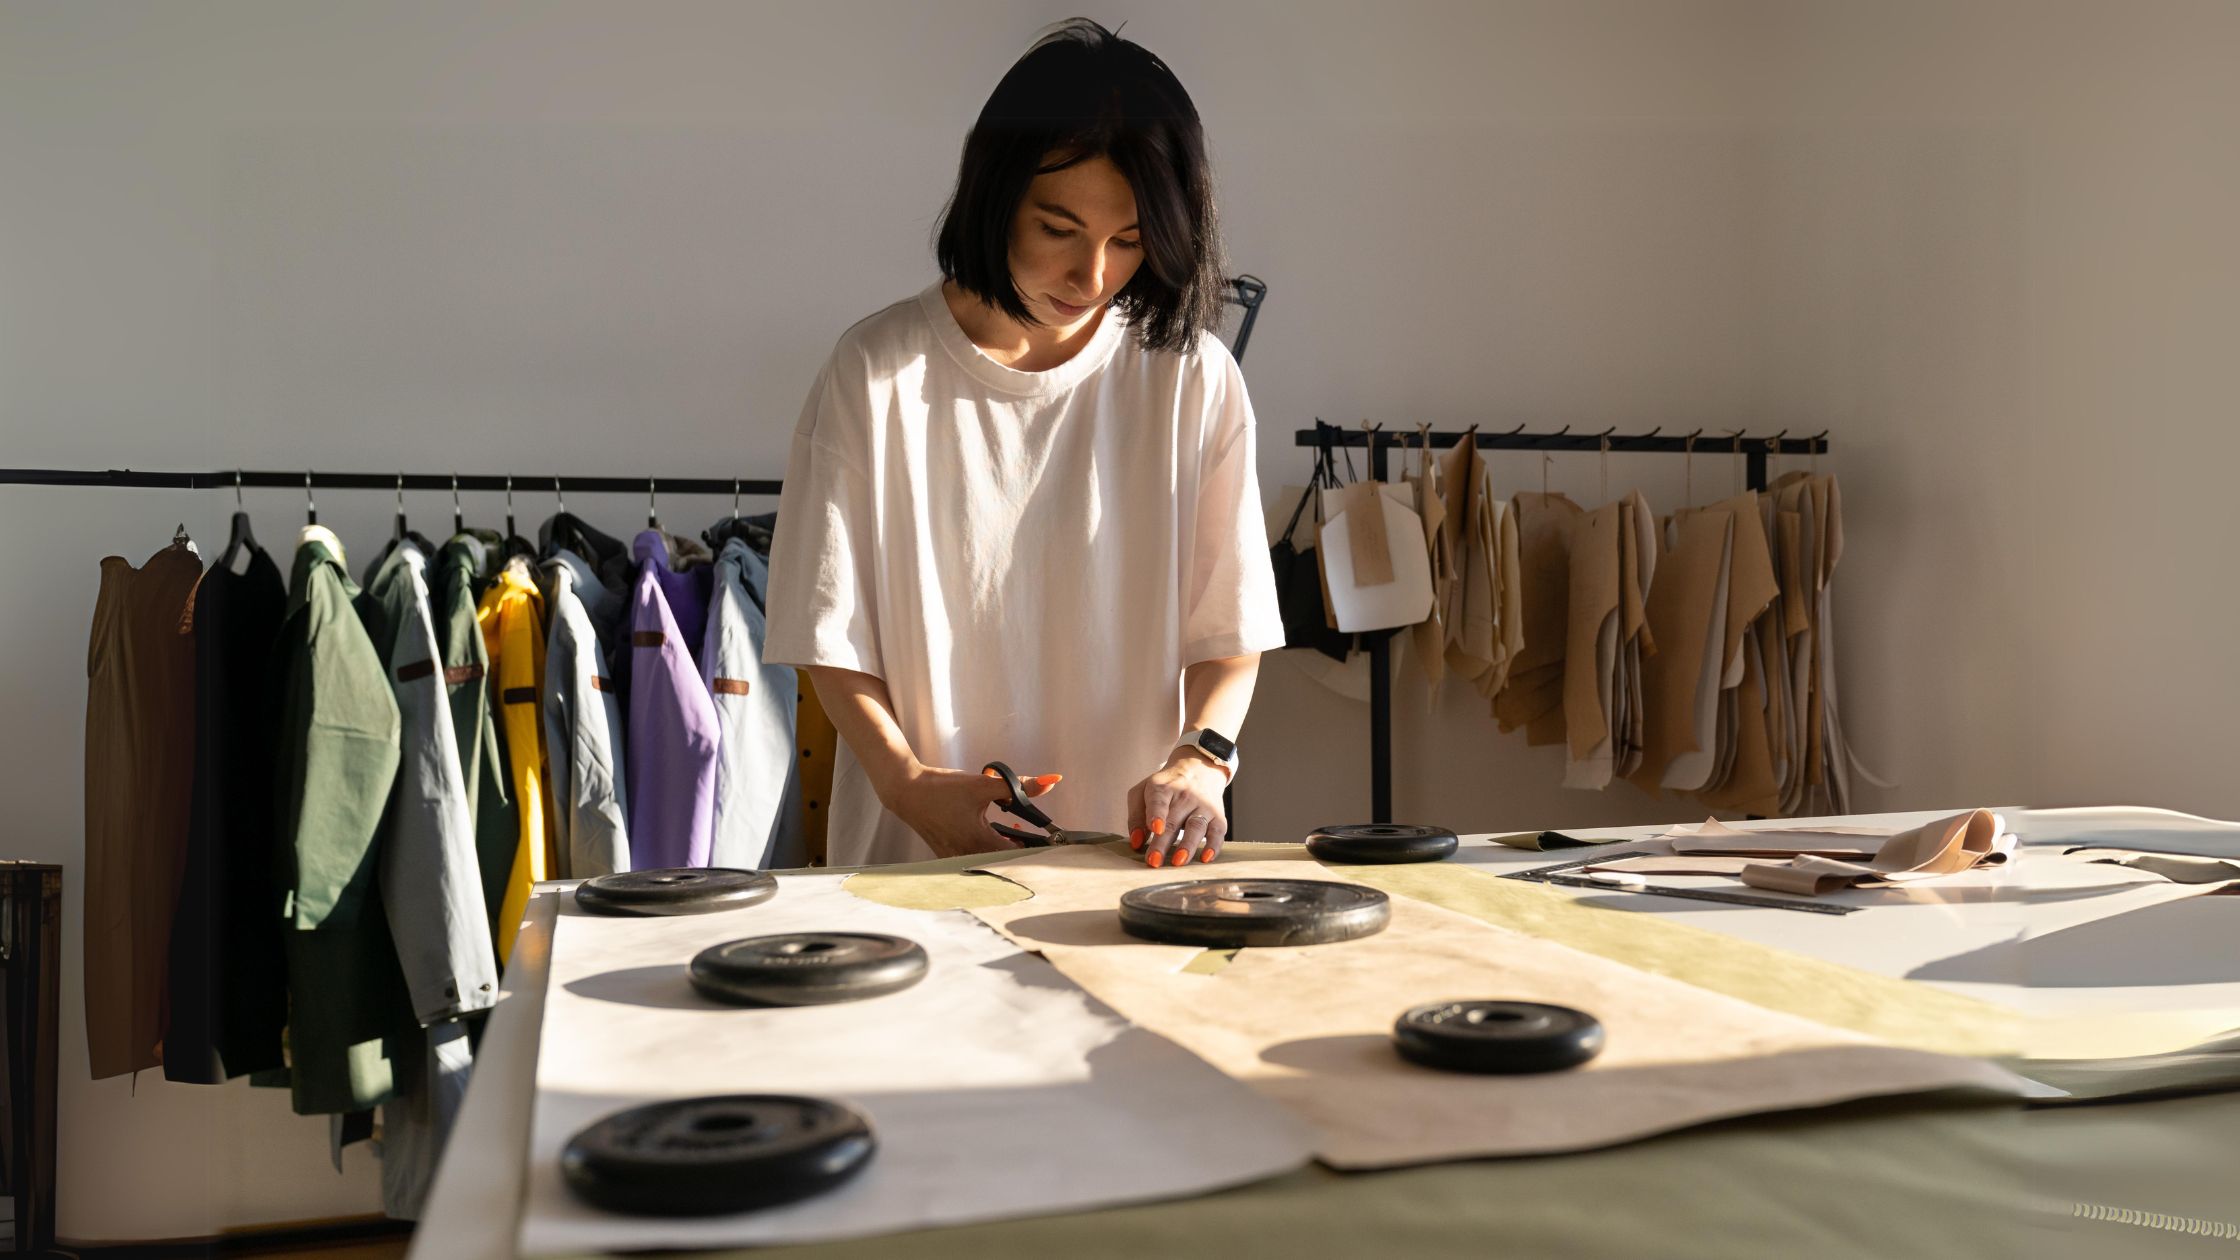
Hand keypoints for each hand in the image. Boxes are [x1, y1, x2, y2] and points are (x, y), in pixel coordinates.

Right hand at [878, 764, 1061, 858]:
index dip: (1035, 847)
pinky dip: (986, 848)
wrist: (906, 791)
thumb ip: (1019, 786)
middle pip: (1005, 860)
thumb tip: (1050, 782)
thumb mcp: (984, 784)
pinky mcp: (948, 855)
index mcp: (978, 843)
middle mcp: (967, 856)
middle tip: (1028, 831)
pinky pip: (975, 858)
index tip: (1046, 838)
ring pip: (990, 860)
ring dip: (1003, 847)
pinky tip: (989, 833)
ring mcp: (955, 858)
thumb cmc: (941, 789)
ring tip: (1013, 832)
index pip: (1018, 855)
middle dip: (1020, 847)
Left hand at [1128, 749, 1230, 867]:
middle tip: (1154, 862)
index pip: (1159, 799)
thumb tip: (1136, 842)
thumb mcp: (1143, 792)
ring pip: (1196, 826)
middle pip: (1174, 821)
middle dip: (1163, 843)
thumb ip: (1136, 816)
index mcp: (1163, 788)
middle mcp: (1185, 796)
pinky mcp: (1218, 816)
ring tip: (1177, 862)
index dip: (1157, 813)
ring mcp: (1203, 806)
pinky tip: (1205, 858)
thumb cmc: (1165, 787)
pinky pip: (1218, 832)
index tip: (1155, 828)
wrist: (1199, 769)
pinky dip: (1213, 846)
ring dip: (1187, 845)